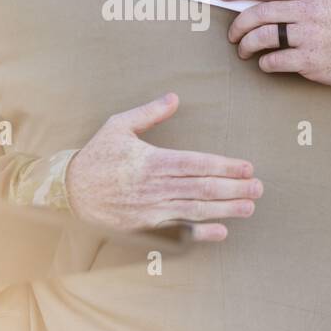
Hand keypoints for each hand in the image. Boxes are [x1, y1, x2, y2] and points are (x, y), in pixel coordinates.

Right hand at [65, 93, 261, 241]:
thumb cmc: (97, 157)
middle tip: (259, 187)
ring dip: (226, 209)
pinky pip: (179, 231)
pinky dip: (202, 233)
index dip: (224, 166)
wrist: (71, 192)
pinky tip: (222, 231)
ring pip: (196, 210)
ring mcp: (153, 209)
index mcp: (152, 161)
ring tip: (249, 206)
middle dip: (234, 188)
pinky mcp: (148, 226)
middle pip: (203, 188)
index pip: (197, 164)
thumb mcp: (118, 126)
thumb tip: (174, 97)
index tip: (246, 166)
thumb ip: (148, 113)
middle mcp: (156, 186)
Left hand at [219, 0, 330, 85]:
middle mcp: (308, 11)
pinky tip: (265, 63)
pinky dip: (264, 63)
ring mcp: (309, 36)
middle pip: (260, 13)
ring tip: (244, 51)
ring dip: (246, 45)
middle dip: (238, 25)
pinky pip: (274, 60)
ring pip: (263, 37)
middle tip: (233, 35)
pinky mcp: (310, 59)